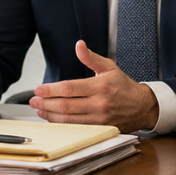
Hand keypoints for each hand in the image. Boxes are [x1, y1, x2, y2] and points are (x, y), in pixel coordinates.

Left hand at [28, 40, 159, 132]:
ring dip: (50, 115)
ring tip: (39, 109)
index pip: (70, 88)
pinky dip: (62, 125)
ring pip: (69, 120)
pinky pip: (76, 129)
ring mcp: (99, 119)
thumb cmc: (124, 86)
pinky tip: (53, 119)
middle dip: (46, 103)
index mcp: (100, 86)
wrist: (142, 107)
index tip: (39, 89)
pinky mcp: (100, 129)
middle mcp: (99, 103)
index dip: (51, 89)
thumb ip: (90, 58)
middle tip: (33, 100)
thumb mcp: (109, 67)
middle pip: (65, 105)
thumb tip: (79, 45)